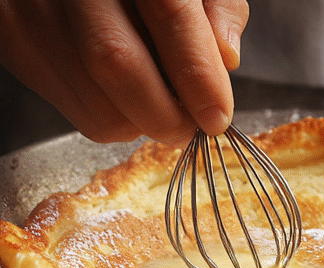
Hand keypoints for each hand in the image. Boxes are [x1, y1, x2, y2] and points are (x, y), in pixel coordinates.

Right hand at [0, 0, 248, 143]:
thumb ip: (217, 8)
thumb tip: (226, 58)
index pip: (167, 13)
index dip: (198, 75)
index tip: (217, 117)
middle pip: (117, 63)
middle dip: (166, 115)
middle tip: (190, 125)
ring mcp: (31, 7)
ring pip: (96, 102)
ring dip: (140, 122)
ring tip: (155, 99)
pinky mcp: (12, 40)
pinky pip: (75, 111)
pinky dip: (111, 117)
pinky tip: (119, 93)